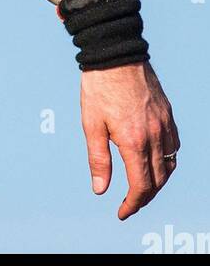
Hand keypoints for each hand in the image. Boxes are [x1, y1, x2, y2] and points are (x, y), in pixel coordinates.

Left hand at [81, 61, 178, 219]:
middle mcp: (154, 135)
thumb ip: (98, 159)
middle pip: (157, 180)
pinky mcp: (167, 114)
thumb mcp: (91, 124)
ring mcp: (164, 124)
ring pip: (169, 165)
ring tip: (143, 187)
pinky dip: (167, 161)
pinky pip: (174, 146)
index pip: (141, 186)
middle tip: (130, 204)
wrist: (115, 53)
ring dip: (158, 182)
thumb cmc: (99, 86)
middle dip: (145, 197)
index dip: (132, 204)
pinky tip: (155, 161)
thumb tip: (101, 189)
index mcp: (134, 141)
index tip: (122, 212)